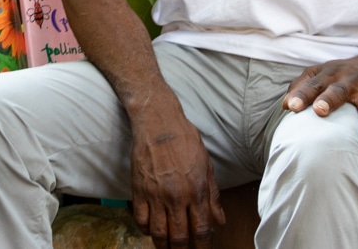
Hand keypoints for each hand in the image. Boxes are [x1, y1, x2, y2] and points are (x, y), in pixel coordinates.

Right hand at [129, 108, 224, 247]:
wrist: (158, 122)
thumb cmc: (184, 139)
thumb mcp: (206, 165)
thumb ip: (212, 196)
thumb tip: (219, 219)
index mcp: (196, 190)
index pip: (202, 229)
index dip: (203, 246)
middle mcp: (176, 196)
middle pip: (180, 237)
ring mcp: (155, 194)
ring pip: (159, 233)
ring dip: (164, 245)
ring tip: (168, 247)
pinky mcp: (138, 190)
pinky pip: (140, 219)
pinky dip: (146, 230)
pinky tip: (151, 230)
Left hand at [282, 49, 357, 150]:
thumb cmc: (344, 73)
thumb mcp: (322, 72)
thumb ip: (302, 85)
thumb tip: (284, 105)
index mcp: (331, 74)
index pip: (313, 84)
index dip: (301, 95)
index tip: (291, 107)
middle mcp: (351, 81)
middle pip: (339, 90)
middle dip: (330, 100)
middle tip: (320, 110)